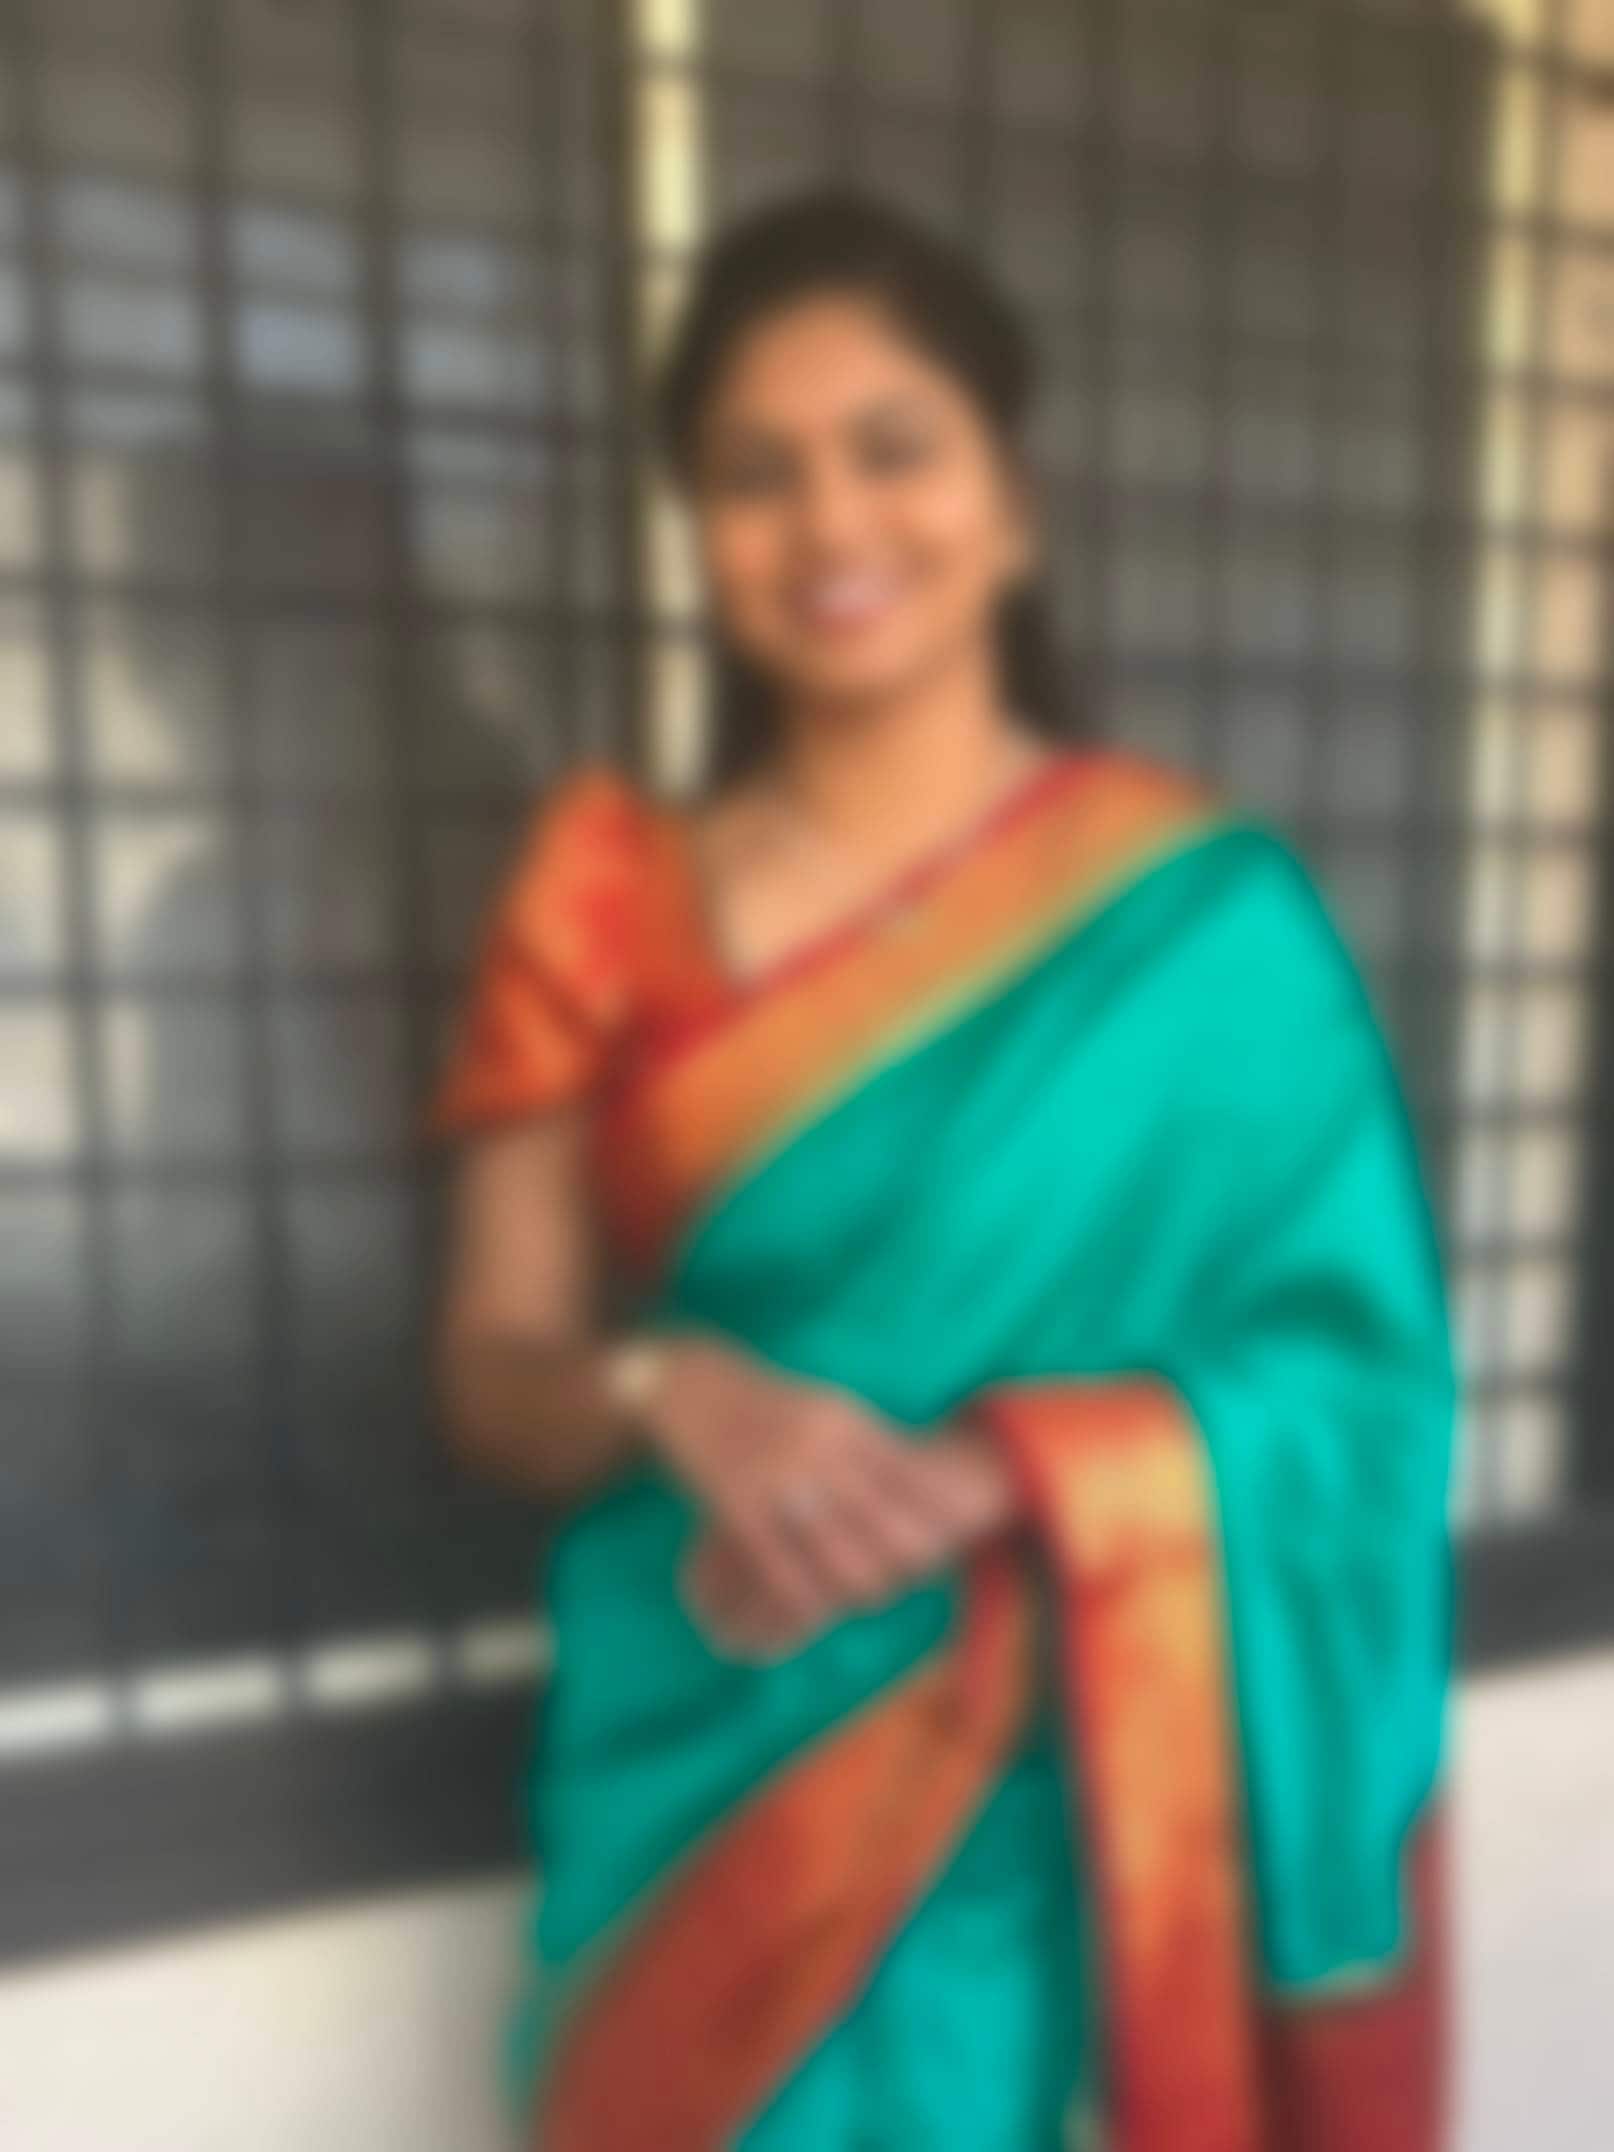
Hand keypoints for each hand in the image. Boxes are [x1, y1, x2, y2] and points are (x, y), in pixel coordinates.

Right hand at [678, 1417, 1020, 1659]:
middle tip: (913, 1575)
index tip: (951, 1540)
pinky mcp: (739, 1511)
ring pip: (844, 1559)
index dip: (939, 1520)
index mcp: (845, 1421)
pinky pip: (787, 1574)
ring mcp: (778, 1483)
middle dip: (910, 1562)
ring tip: (870, 1593)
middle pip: (888, 1528)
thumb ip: (870, 1443)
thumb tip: (925, 1479)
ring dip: (865, 1587)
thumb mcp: (827, 1408)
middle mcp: (818, 1451)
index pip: (912, 1481)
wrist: (689, 1385)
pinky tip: (818, 1610)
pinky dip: (810, 1601)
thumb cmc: (769, 1402)